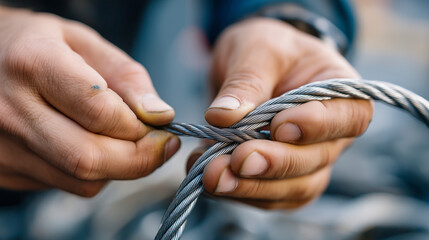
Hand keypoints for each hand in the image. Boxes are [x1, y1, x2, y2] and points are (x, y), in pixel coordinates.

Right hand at [0, 7, 179, 195]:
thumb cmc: (40, 46)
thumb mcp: (86, 43)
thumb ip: (128, 78)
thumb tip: (161, 116)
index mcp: (33, 64)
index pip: (100, 113)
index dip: (140, 126)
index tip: (160, 126)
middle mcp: (10, 110)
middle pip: (89, 158)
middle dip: (140, 159)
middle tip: (160, 146)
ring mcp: (2, 146)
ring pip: (81, 180)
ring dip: (118, 167)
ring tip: (125, 141)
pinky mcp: (3, 169)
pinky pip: (65, 184)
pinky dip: (93, 172)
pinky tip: (90, 144)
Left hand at [187, 18, 372, 208]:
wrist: (252, 66)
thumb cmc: (266, 50)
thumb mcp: (257, 49)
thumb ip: (246, 81)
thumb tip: (223, 117)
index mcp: (341, 94)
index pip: (347, 118)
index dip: (316, 127)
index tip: (278, 126)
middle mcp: (332, 135)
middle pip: (314, 161)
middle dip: (273, 164)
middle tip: (236, 160)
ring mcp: (308, 161)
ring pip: (292, 189)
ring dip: (251, 187)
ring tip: (213, 175)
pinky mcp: (282, 179)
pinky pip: (267, 197)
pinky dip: (238, 191)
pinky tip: (207, 175)